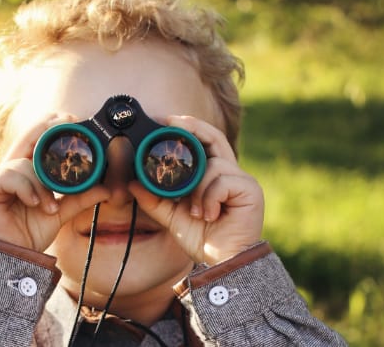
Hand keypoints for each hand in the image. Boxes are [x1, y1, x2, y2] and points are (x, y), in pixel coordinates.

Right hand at [0, 114, 109, 250]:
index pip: (35, 141)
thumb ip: (80, 198)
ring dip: (41, 185)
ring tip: (48, 206)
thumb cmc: (30, 234)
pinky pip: (10, 175)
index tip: (70, 119)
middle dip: (45, 129)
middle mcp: (9, 170)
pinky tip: (34, 204)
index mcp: (24, 172)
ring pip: (24, 164)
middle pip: (26, 138)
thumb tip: (106, 189)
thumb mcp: (60, 212)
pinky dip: (27, 189)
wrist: (12, 259)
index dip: (49, 127)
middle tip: (65, 122)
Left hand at [129, 115, 263, 264]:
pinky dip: (209, 197)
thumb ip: (154, 200)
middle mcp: (230, 172)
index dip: (187, 128)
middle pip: (214, 137)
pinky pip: (223, 181)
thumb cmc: (203, 238)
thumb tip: (132, 183)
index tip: (165, 121)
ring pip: (213, 164)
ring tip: (196, 211)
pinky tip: (209, 215)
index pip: (204, 141)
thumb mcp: (172, 217)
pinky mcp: (250, 190)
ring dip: (198, 188)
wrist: (223, 262)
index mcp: (213, 175)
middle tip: (172, 123)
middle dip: (193, 128)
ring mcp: (242, 180)